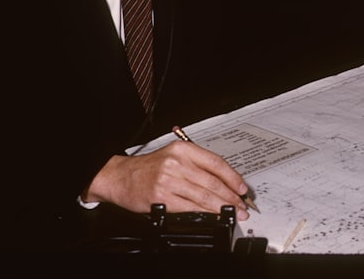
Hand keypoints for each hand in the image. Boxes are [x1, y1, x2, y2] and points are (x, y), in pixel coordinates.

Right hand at [82, 140, 251, 219]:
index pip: (216, 163)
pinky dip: (205, 213)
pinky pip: (189, 208)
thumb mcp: (173, 156)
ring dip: (222, 206)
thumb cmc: (148, 168)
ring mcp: (169, 180)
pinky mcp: (162, 197)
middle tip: (242, 204)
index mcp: (183, 149)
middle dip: (231, 195)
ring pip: (203, 196)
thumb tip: (224, 180)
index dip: (233, 177)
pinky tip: (214, 215)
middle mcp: (177, 162)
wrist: (121, 176)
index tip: (242, 188)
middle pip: (212, 181)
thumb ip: (197, 164)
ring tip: (233, 212)